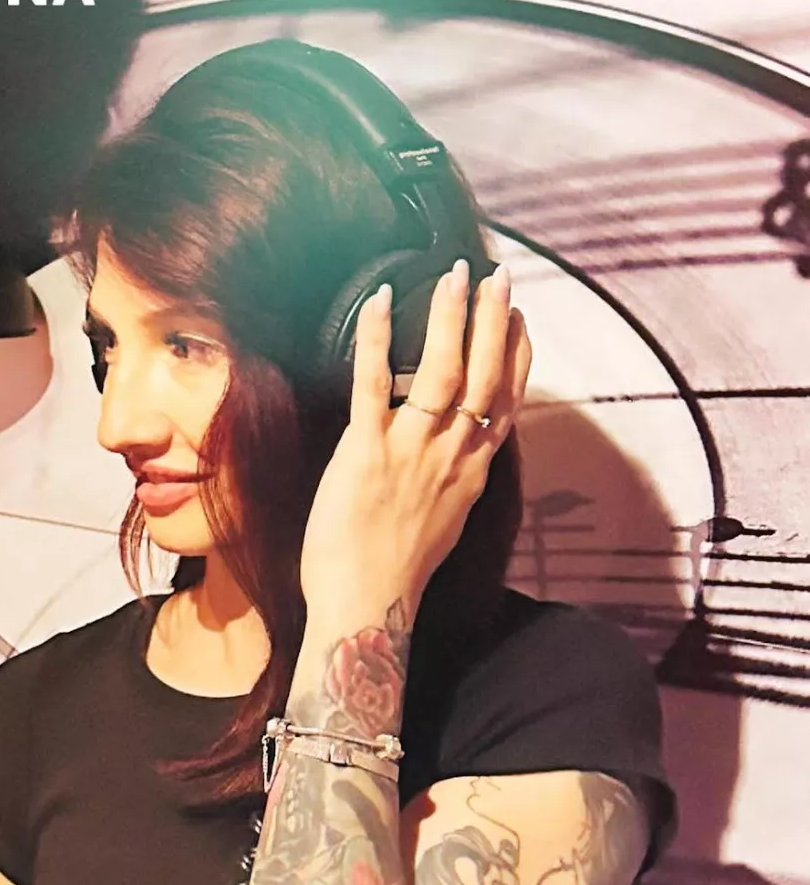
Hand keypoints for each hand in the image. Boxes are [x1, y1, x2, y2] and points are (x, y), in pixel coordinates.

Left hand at [301, 259, 530, 625]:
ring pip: (443, 371)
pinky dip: (375, 337)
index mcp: (471, 472)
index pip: (505, 403)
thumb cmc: (395, 572)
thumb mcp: (444, 521)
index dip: (517, 356)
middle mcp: (451, 455)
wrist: (368, 608)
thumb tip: (455, 457)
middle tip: (497, 277)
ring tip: (456, 276)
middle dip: (492, 321)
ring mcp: (411, 450)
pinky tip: (379, 301)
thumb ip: (452, 481)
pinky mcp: (365, 451)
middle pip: (485, 377)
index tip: (520, 319)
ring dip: (452, 318)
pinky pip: (372, 383)